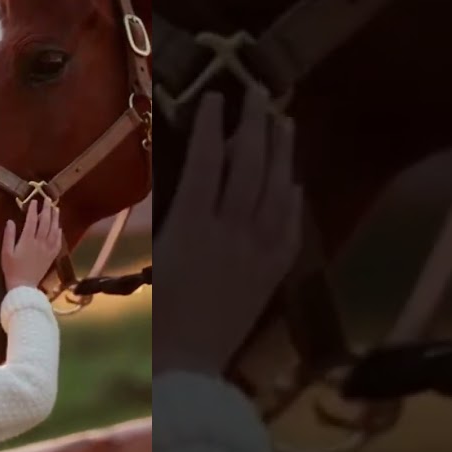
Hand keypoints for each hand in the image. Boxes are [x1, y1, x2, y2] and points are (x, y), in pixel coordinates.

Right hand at [1, 200, 63, 290]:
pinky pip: (58, 242)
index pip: (32, 221)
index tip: (34, 201)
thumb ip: (9, 236)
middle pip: (46, 223)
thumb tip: (11, 221)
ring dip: (55, 218)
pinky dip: (59, 233)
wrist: (24, 286)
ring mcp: (48, 249)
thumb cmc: (12, 269)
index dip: (33, 210)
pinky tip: (59, 227)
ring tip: (55, 209)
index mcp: (27, 240)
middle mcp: (40, 243)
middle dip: (47, 210)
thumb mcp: (6, 252)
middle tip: (48, 200)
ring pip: (54, 230)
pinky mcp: (51, 256)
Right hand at [154, 88, 303, 375]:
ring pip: (276, 187)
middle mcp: (230, 231)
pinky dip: (292, 197)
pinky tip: (292, 179)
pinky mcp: (276, 269)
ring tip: (283, 121)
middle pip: (248, 165)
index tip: (215, 97)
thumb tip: (195, 171)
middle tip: (258, 94)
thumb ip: (177, 211)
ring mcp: (259, 249)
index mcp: (192, 225)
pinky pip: (291, 224)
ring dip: (280, 151)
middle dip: (254, 125)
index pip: (207, 160)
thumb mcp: (159, 252)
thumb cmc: (162, 308)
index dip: (213, 124)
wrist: (190, 358)